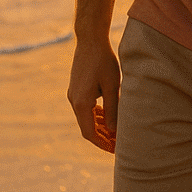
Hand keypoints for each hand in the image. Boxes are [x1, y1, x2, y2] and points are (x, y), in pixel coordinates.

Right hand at [67, 38, 119, 152]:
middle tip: (117, 145)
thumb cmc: (104, 61)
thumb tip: (114, 131)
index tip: (114, 150)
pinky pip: (86, 108)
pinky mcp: (77, 88)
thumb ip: (113, 109)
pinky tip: (108, 116)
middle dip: (102, 137)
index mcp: (81, 104)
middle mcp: (74, 101)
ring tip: (115, 133)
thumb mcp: (112, 85)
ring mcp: (74, 95)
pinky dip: (96, 115)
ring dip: (100, 126)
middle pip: (87, 127)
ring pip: (86, 117)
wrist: (90, 41)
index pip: (89, 133)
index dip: (101, 143)